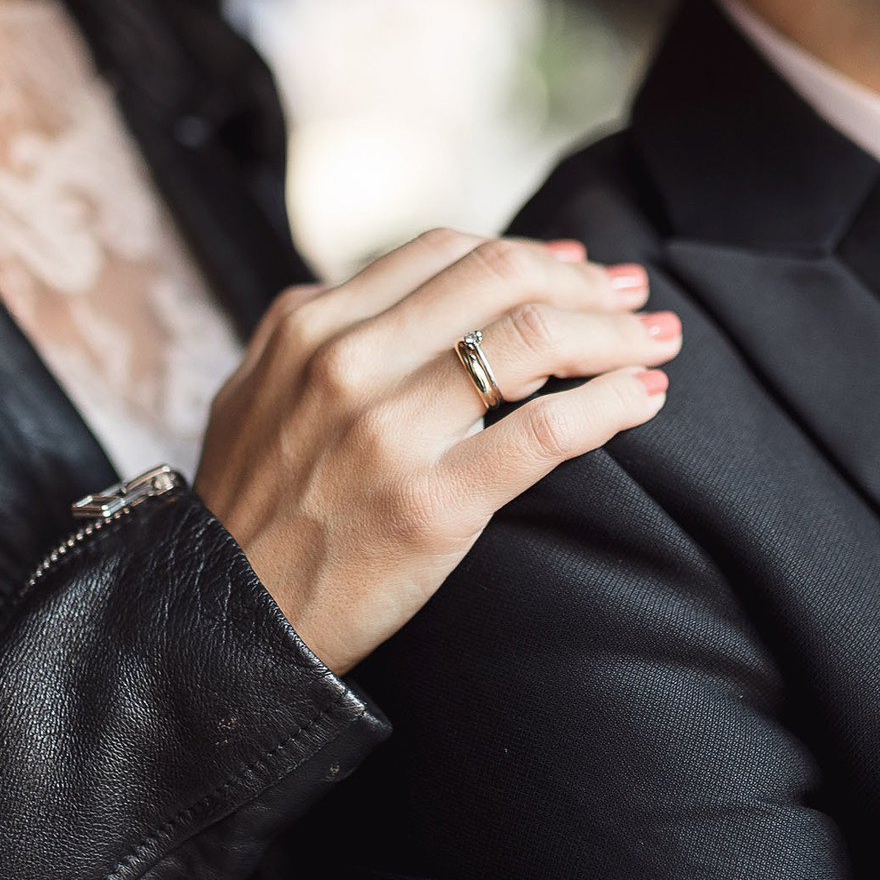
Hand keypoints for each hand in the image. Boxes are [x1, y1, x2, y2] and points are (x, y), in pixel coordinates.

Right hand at [195, 230, 679, 673]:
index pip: (446, 253)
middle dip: (584, 283)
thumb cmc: (252, 512)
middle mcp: (348, 364)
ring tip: (656, 342)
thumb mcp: (258, 391)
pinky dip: (610, 402)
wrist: (222, 627)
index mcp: (310, 326)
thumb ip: (325, 331)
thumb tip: (423, 288)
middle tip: (632, 298)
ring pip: (534, 341)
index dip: (528, 252)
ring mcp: (390, 434)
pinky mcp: (433, 505)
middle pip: (501, 279)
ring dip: (614, 333)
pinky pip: (546, 431)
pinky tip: (643, 397)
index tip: (577, 268)